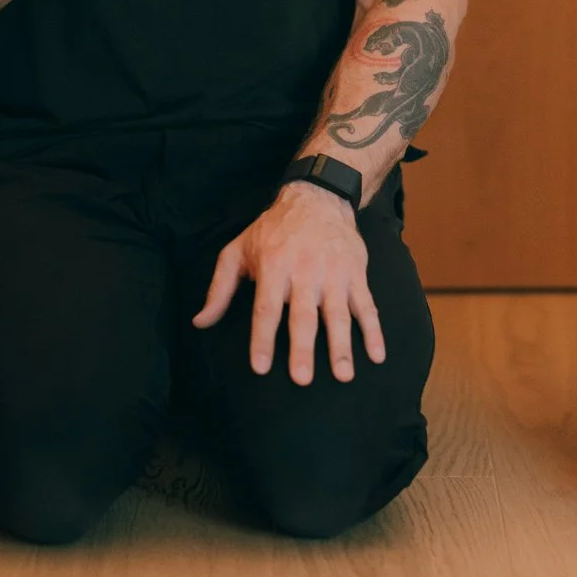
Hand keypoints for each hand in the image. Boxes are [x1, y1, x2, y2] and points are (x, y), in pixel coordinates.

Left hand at [191, 181, 386, 384]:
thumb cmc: (273, 230)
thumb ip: (220, 288)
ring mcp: (334, 273)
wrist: (318, 197)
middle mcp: (305, 270)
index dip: (262, 338)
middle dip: (303, 347)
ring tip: (343, 375)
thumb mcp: (238, 250)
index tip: (260, 367)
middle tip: (302, 379)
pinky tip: (377, 355)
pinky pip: (367, 305)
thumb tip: (199, 323)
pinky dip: (374, 331)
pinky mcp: (356, 274)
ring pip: (338, 314)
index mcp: (274, 266)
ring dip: (341, 346)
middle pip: (303, 315)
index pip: (267, 308)